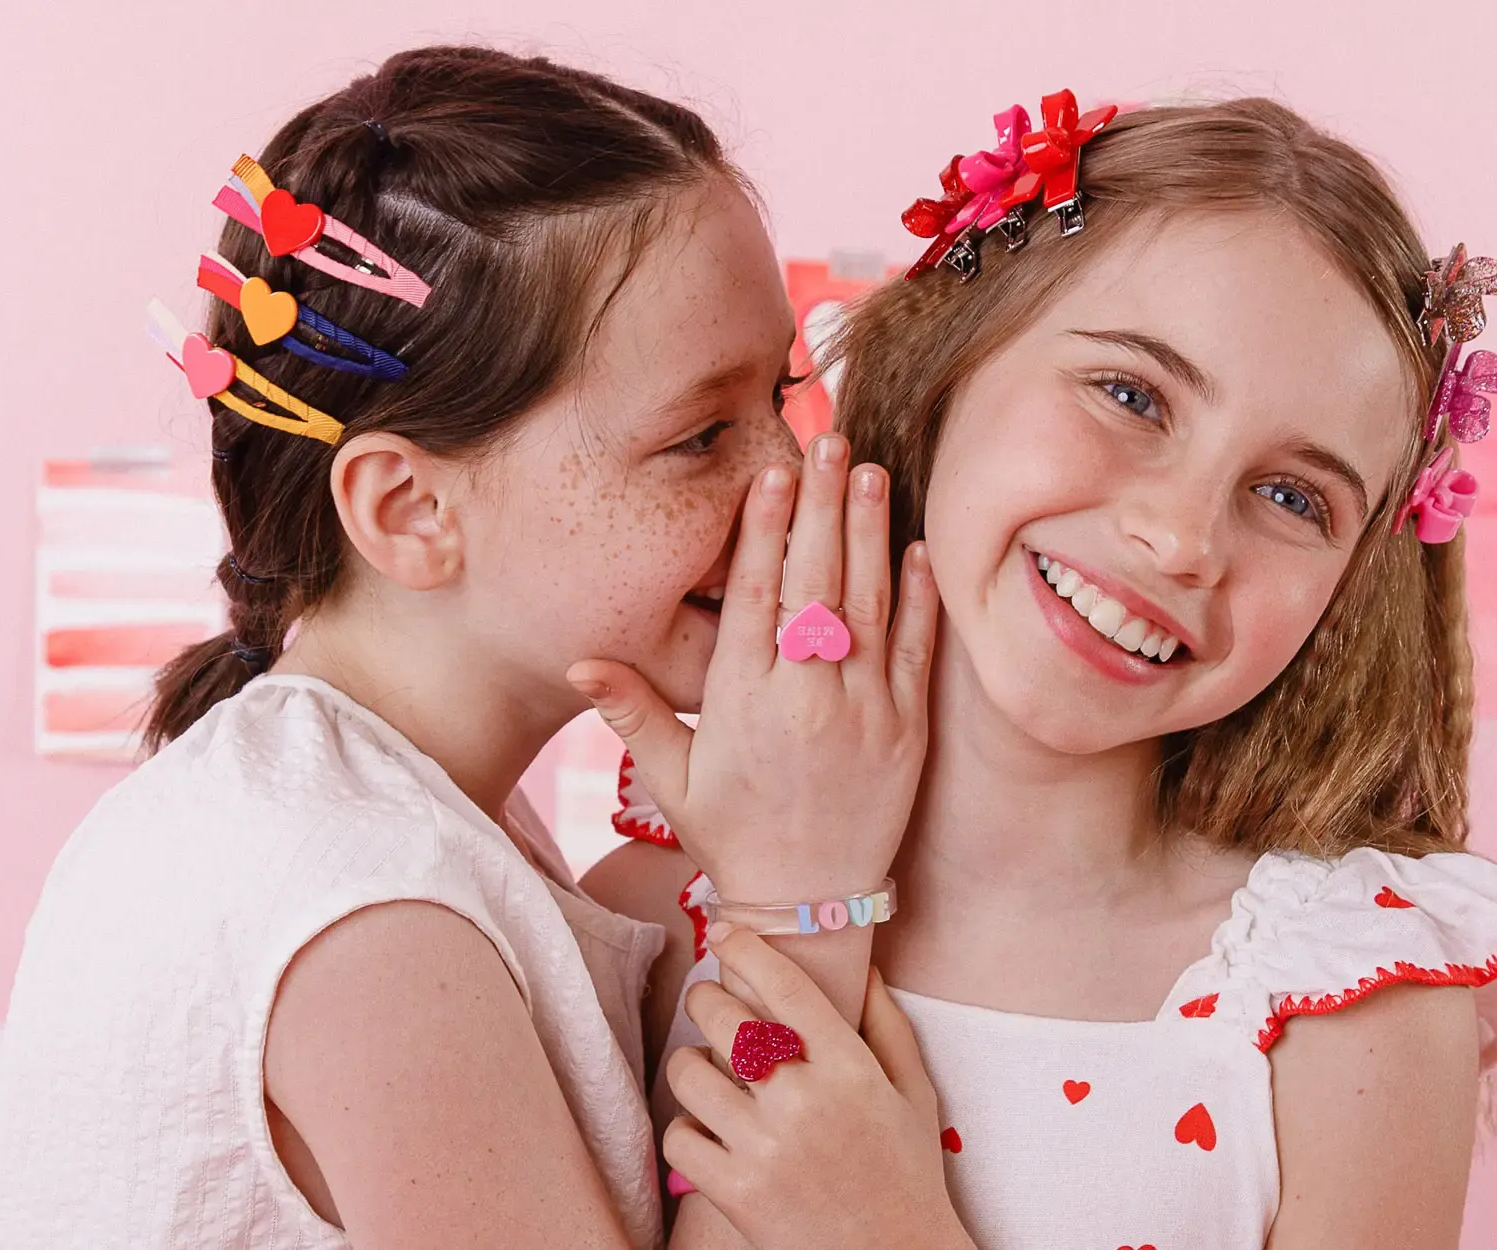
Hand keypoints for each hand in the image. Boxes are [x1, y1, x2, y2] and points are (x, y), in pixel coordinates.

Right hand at [568, 432, 938, 899]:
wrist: (808, 903)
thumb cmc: (733, 836)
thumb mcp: (672, 779)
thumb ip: (632, 714)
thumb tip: (579, 663)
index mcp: (742, 703)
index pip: (754, 598)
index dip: (763, 531)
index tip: (770, 474)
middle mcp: (805, 699)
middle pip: (813, 584)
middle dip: (820, 508)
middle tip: (826, 442)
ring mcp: (864, 712)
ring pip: (867, 605)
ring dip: (869, 533)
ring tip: (867, 470)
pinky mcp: (907, 729)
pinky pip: (914, 650)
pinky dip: (917, 596)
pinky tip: (915, 547)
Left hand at [665, 926, 972, 1247]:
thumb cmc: (907, 1175)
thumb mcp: (915, 1095)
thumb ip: (889, 1028)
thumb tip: (865, 969)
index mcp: (850, 1069)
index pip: (784, 985)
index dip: (745, 947)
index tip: (724, 932)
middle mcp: (803, 1100)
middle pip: (722, 1017)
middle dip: (706, 998)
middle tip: (709, 1002)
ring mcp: (764, 1147)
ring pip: (688, 1072)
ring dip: (690, 1062)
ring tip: (706, 1069)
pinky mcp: (734, 1191)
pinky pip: (678, 1135)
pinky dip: (686, 1127)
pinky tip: (709, 1128)